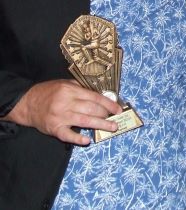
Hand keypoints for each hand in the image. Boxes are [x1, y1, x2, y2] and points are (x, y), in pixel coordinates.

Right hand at [7, 79, 121, 144]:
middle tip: (115, 118)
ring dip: (100, 125)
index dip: (108, 103)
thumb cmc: (50, 92)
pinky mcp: (54, 129)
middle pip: (91, 109)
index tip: (118, 109)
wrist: (27, 103)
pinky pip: (67, 135)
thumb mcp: (66, 84)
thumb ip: (82, 88)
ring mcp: (60, 117)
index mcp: (71, 90)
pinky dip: (77, 139)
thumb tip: (101, 95)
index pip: (95, 97)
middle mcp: (66, 103)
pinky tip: (87, 141)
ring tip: (112, 127)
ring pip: (84, 121)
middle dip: (106, 114)